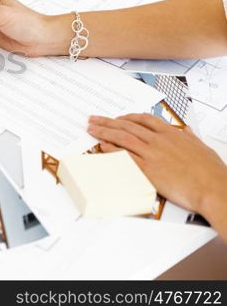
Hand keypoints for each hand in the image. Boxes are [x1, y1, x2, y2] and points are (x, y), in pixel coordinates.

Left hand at [88, 114, 226, 216]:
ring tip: (91, 129)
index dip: (127, 117)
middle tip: (94, 119)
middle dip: (108, 121)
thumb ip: (189, 137)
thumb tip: (185, 131)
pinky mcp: (148, 169)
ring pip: (122, 137)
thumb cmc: (210, 172)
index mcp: (172, 134)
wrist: (213, 189)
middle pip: (128, 125)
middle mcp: (159, 141)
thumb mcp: (201, 147)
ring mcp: (152, 154)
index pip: (144, 119)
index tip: (117, 117)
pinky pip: (124, 156)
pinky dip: (111, 149)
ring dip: (104, 131)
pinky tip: (102, 145)